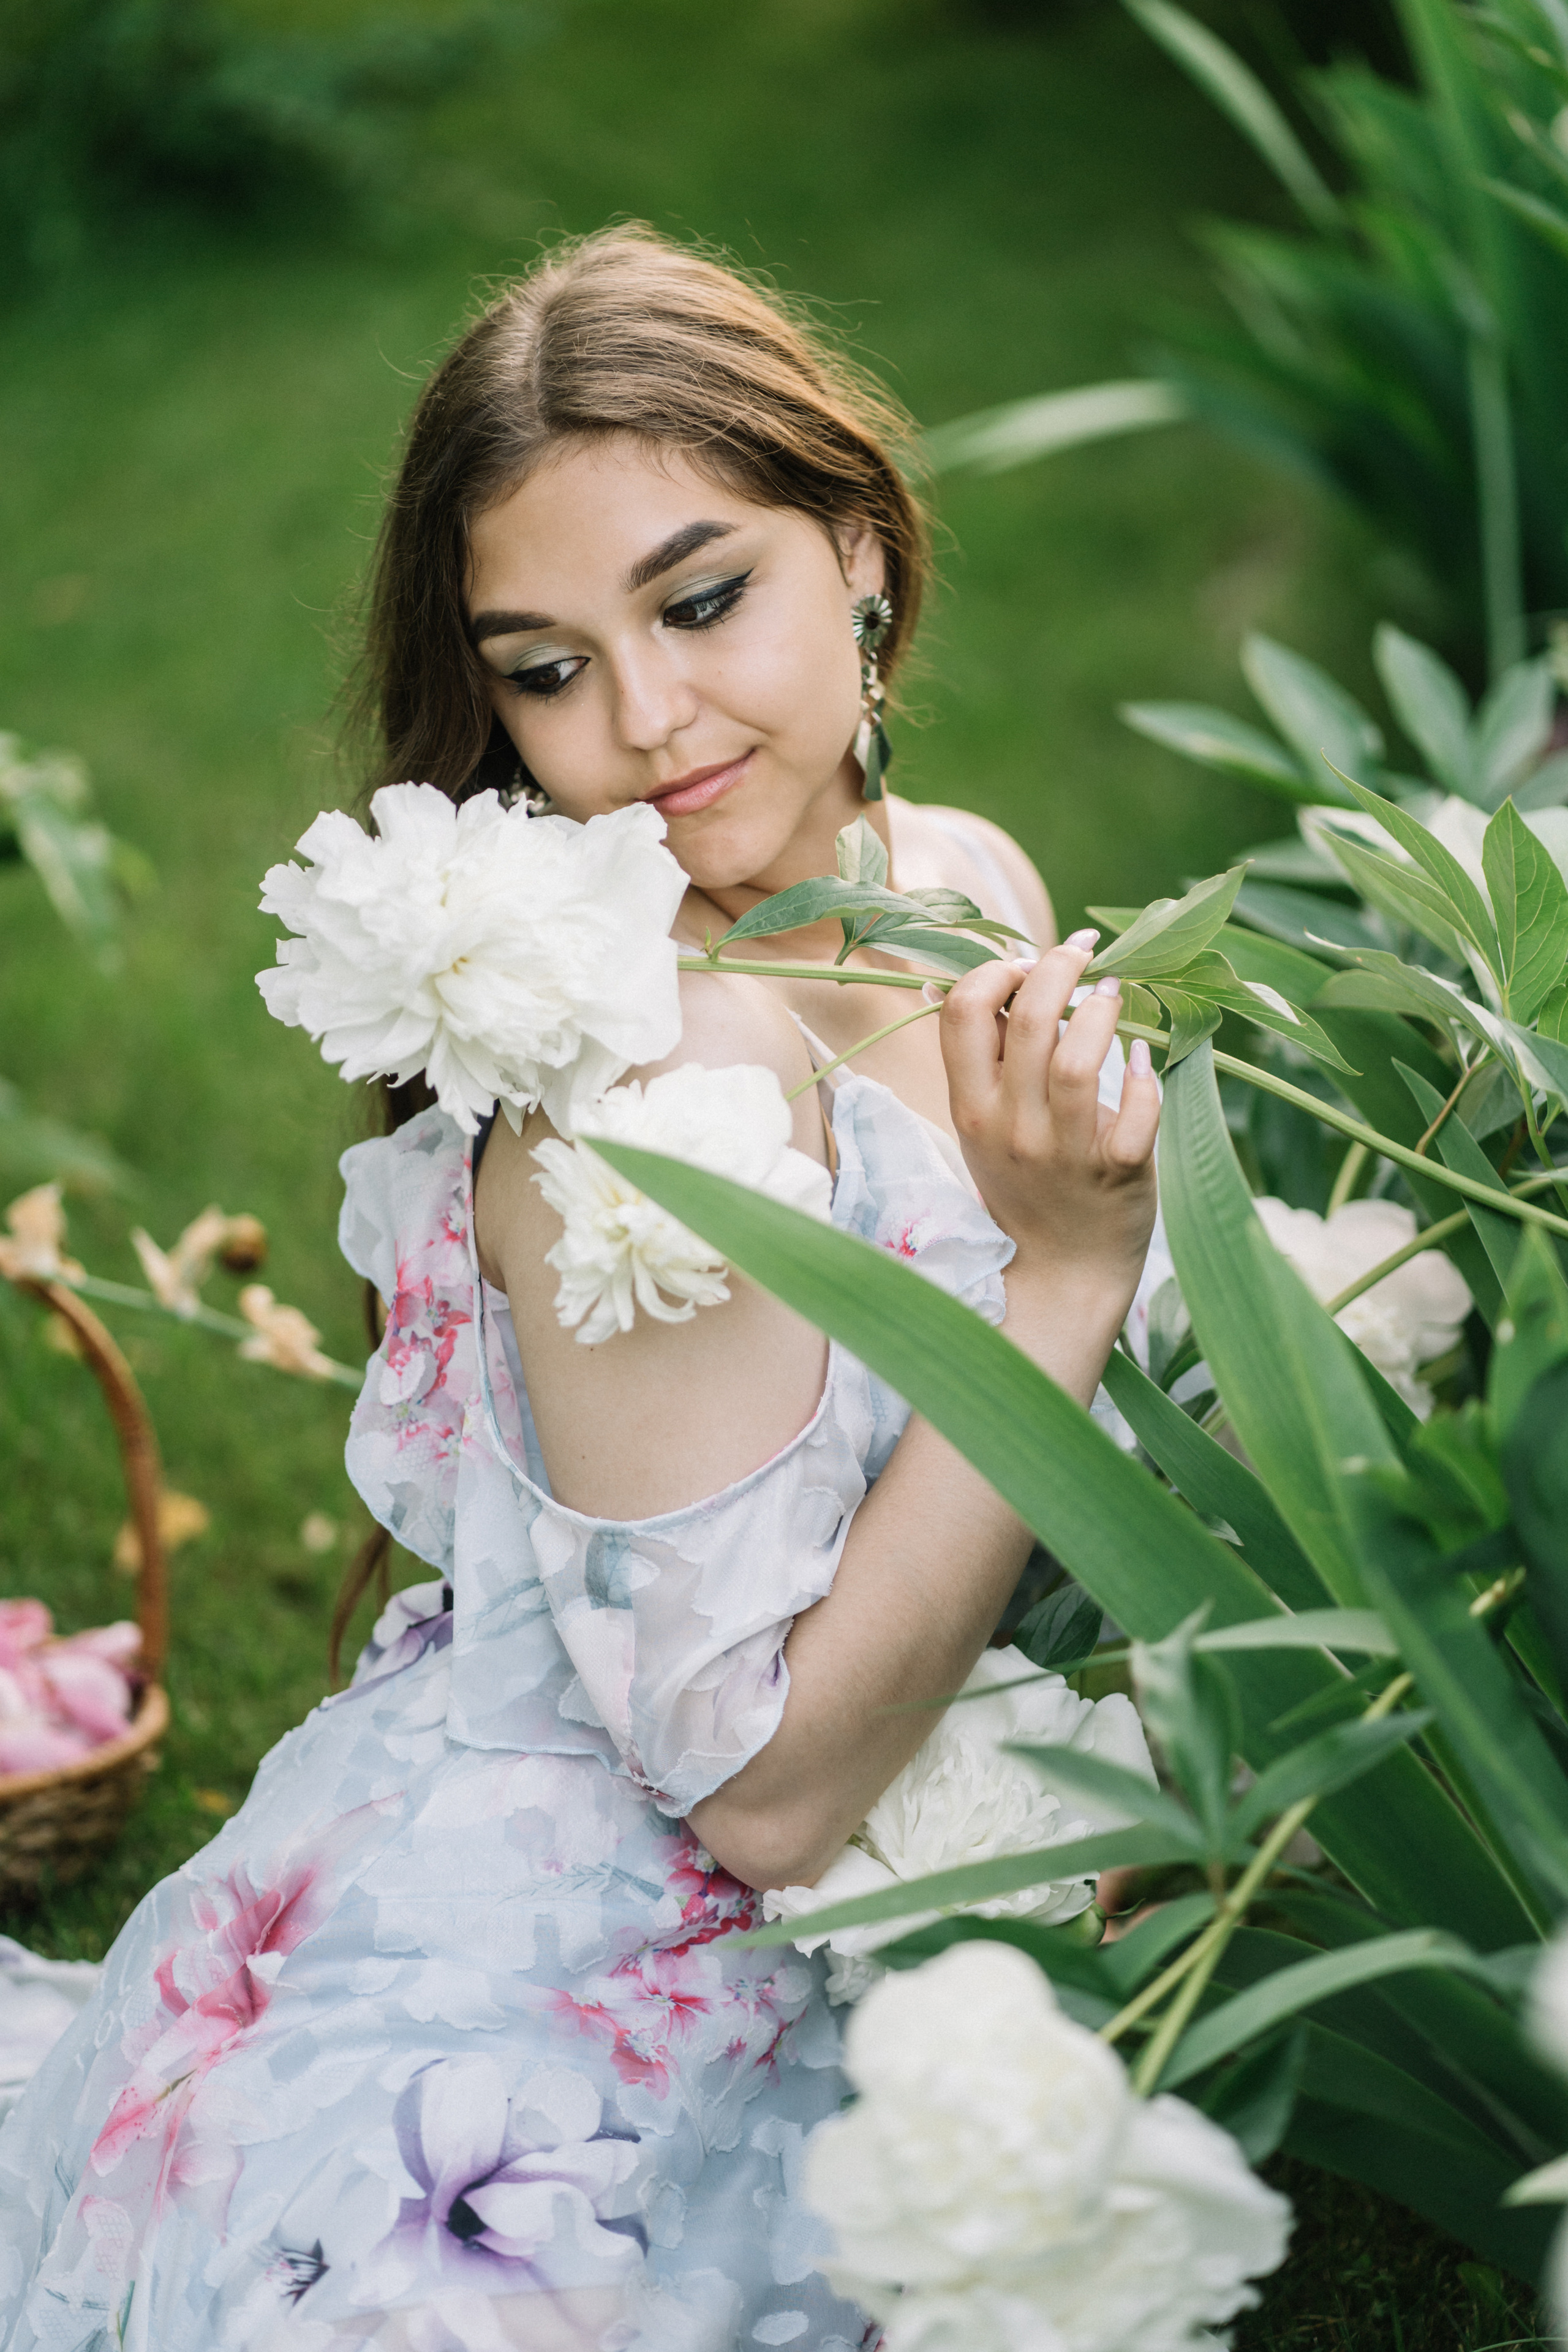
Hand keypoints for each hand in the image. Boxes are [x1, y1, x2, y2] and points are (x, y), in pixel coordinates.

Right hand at [939, 930, 1158, 1297]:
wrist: (1062, 1272)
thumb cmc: (1026, 1183)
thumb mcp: (985, 1125)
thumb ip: (988, 1058)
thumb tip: (988, 977)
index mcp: (971, 1107)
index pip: (962, 1012)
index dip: (995, 970)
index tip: (1025, 965)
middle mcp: (1011, 1127)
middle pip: (1029, 1020)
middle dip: (1058, 968)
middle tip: (1082, 954)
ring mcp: (1064, 1152)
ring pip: (1080, 1059)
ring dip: (1103, 1011)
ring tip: (1114, 993)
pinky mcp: (1116, 1173)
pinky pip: (1134, 1111)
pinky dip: (1142, 1078)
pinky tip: (1140, 1061)